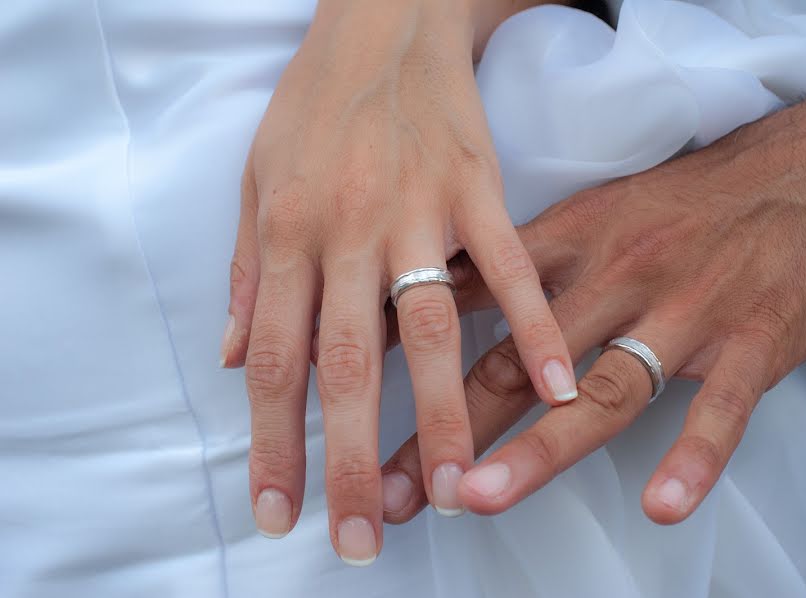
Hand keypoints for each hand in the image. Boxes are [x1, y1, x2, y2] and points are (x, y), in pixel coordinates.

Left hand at [220, 0, 573, 561]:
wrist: (380, 20)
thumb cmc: (313, 104)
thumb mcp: (256, 179)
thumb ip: (245, 273)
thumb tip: (231, 357)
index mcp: (287, 235)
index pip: (273, 359)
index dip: (274, 442)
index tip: (279, 509)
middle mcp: (348, 233)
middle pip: (347, 364)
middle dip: (351, 460)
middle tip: (362, 537)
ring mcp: (418, 211)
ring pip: (430, 329)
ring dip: (444, 416)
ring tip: (458, 489)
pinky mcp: (477, 189)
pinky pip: (509, 266)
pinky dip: (533, 325)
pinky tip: (554, 385)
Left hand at [381, 80, 805, 523]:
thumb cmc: (694, 196)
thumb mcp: (603, 208)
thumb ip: (531, 259)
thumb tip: (450, 290)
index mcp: (573, 240)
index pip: (472, 298)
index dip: (406, 348)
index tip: (349, 392)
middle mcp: (617, 276)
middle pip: (520, 361)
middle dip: (448, 426)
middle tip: (396, 485)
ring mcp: (686, 311)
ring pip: (603, 388)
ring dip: (540, 448)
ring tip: (482, 496)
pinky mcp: (754, 340)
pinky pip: (721, 408)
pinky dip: (693, 456)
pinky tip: (662, 502)